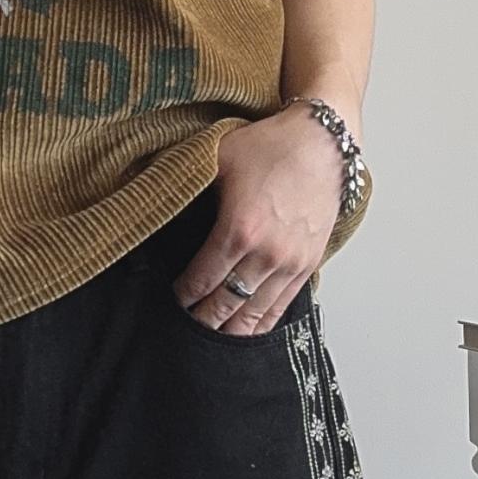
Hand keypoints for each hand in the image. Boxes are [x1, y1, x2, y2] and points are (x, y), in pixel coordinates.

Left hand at [173, 104, 350, 335]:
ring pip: (253, 314)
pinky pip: (281, 307)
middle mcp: (265, 254)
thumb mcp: (217, 157)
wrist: (322, 142)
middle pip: (226, 304)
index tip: (174, 301)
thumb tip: (155, 199)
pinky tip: (246, 332)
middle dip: (202, 320)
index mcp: (238, 230)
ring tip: (212, 336)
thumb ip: (187, 184)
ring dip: (230, 329)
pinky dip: (261, 323)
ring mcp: (289, 263)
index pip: (202, 279)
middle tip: (186, 328)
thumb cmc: (272, 146)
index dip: (184, 296)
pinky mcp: (307, 265)